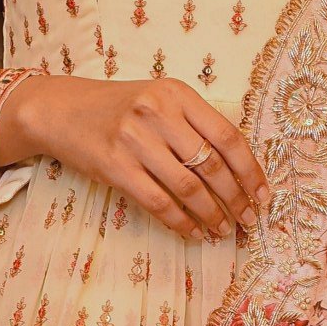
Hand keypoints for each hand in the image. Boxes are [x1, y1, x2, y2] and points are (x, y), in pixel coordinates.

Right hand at [0, 75, 269, 240]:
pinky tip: (193, 231)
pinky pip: (158, 203)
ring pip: (187, 188)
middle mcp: (157, 113)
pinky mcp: (115, 167)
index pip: (227, 135)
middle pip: (211, 165)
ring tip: (223, 229)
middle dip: (236, 197)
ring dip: (212, 214)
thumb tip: (239, 167)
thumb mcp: (161, 99)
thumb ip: (195, 122)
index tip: (263, 194)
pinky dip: (181, 222)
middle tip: (248, 219)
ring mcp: (134, 141)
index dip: (250, 170)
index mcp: (177, 94)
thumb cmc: (120, 107)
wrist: (63, 110)